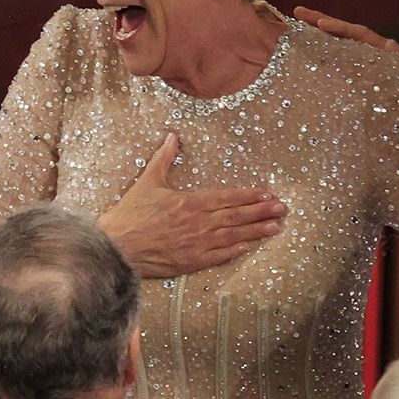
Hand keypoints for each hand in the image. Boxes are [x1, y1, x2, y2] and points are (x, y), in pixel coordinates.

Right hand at [98, 132, 287, 278]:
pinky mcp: (190, 262)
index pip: (227, 197)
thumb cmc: (129, 215)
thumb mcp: (147, 181)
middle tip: (283, 209)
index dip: (249, 196)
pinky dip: (234, 252)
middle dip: (261, 212)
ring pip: (233, 236)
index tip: (267, 194)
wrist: (115, 246)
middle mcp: (198, 222)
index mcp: (189, 202)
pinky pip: (218, 256)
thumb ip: (164, 158)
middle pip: (236, 216)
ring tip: (276, 227)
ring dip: (255, 231)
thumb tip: (173, 136)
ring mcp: (196, 244)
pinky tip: (249, 247)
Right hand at [293, 6, 398, 82]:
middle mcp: (369, 55)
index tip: (319, 23)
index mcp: (382, 51)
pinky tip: (306, 58)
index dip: (339, 27)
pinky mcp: (356, 82)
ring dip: (317, 37)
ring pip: (337, 47)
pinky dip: (323, 59)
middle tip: (298, 12)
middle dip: (320, 21)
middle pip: (343, 33)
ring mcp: (361, 67)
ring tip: (295, 28)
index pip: (358, 33)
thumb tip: (389, 43)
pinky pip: (338, 66)